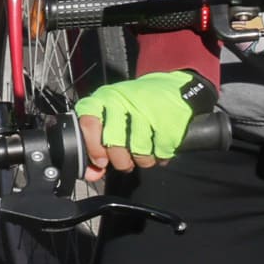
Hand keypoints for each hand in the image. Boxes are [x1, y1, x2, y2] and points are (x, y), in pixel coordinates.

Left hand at [73, 68, 208, 173]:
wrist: (174, 89)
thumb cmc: (135, 107)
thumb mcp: (111, 116)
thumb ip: (97, 145)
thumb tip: (92, 174)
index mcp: (104, 98)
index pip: (89, 122)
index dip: (92, 147)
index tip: (100, 162)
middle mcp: (123, 101)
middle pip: (114, 143)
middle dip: (119, 160)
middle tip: (124, 162)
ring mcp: (147, 110)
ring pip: (138, 151)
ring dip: (140, 160)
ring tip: (142, 153)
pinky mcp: (168, 121)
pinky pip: (159, 152)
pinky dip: (159, 157)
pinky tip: (158, 148)